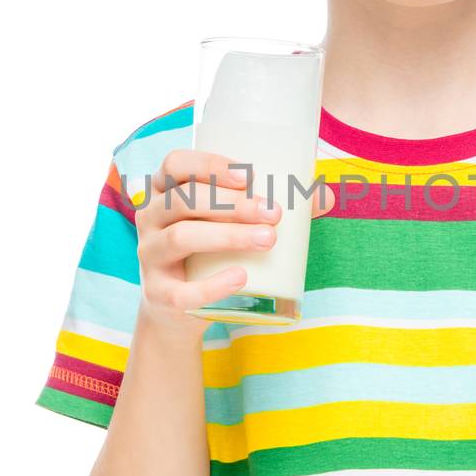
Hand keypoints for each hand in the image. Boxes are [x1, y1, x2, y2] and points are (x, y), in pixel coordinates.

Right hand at [134, 148, 335, 336]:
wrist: (177, 311)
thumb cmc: (209, 253)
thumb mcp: (229, 225)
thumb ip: (271, 208)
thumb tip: (326, 196)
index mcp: (165, 192)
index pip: (174, 164)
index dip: (208, 164)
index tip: (249, 175)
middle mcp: (150, 219)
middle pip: (182, 200)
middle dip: (231, 204)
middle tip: (274, 213)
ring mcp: (149, 257)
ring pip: (181, 238)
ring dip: (228, 236)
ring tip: (268, 239)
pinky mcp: (158, 296)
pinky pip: (181, 291)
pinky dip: (212, 285)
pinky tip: (241, 277)